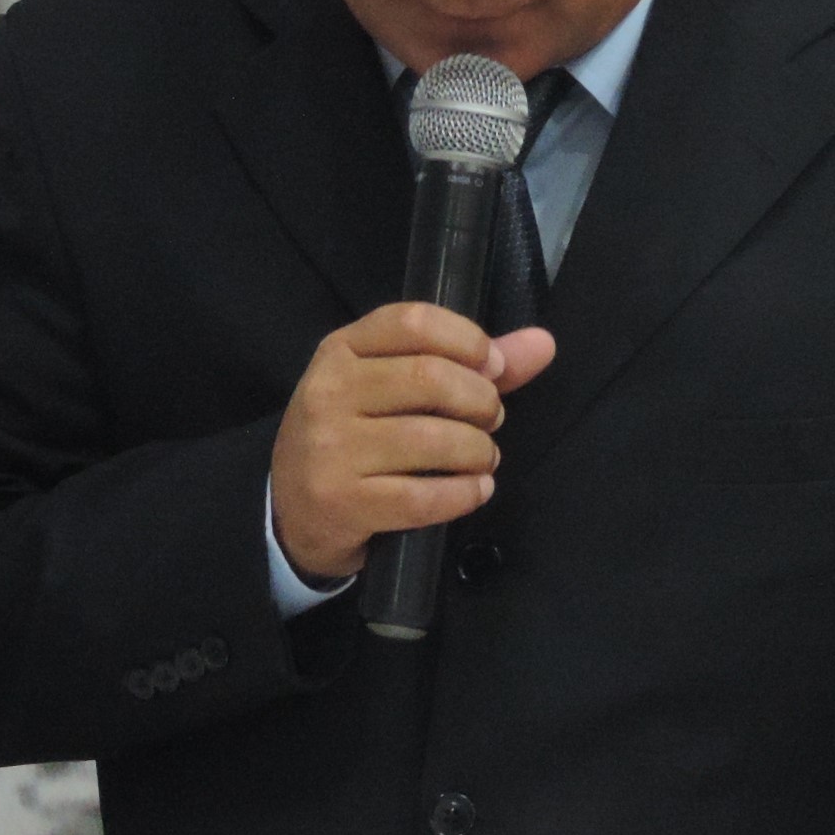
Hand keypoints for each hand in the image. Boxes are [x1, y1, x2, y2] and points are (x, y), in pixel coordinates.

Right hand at [270, 303, 555, 581]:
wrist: (292, 513)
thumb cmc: (354, 437)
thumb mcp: (391, 388)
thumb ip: (468, 363)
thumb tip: (542, 343)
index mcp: (341, 350)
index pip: (412, 321)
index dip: (467, 339)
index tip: (493, 366)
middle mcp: (329, 392)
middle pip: (430, 378)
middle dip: (480, 401)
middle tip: (489, 421)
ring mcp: (331, 448)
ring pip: (432, 439)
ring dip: (477, 451)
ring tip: (482, 458)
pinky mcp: (342, 501)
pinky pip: (423, 496)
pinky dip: (464, 494)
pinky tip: (474, 490)